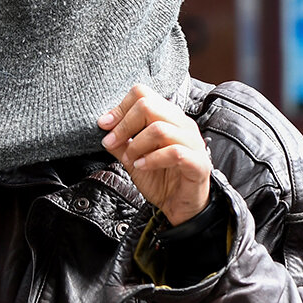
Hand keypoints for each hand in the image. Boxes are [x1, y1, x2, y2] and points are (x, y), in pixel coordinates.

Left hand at [99, 85, 212, 224]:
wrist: (181, 207)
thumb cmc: (163, 181)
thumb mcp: (133, 158)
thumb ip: (121, 143)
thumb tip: (104, 129)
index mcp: (169, 118)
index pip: (143, 94)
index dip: (120, 108)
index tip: (104, 125)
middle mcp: (182, 125)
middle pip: (149, 106)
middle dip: (124, 125)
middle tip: (112, 142)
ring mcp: (193, 143)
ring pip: (160, 129)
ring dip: (137, 144)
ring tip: (130, 159)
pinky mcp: (198, 163)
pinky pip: (174, 153)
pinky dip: (153, 159)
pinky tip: (143, 166)